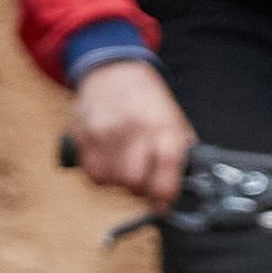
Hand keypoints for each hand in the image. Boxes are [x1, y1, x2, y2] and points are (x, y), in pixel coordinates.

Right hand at [72, 59, 193, 209]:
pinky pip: (94, 176)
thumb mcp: (173, 118)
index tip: (163, 204)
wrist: (110, 69)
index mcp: (161, 123)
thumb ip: (181, 153)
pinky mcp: (83, 138)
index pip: (167, 167)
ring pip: (112, 182)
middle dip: (140, 189)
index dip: (165, 195)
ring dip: (119, 181)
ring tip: (123, 161)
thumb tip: (188, 190)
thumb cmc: (146, 100)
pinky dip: (103, 174)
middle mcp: (133, 128)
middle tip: (142, 179)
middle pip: (134, 182)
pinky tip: (108, 157)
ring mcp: (105, 133)